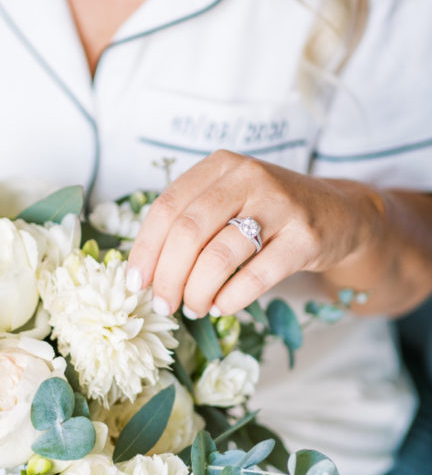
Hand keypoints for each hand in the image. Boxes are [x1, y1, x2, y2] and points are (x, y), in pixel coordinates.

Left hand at [127, 150, 379, 316]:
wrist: (339, 215)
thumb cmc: (269, 214)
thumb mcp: (229, 202)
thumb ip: (190, 224)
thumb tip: (146, 274)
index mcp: (220, 166)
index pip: (167, 207)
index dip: (146, 249)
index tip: (135, 283)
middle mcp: (248, 177)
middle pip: (189, 232)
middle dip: (168, 276)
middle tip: (163, 304)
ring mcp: (280, 205)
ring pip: (219, 255)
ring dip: (198, 291)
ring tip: (194, 308)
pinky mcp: (305, 236)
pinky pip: (258, 274)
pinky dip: (232, 297)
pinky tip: (221, 307)